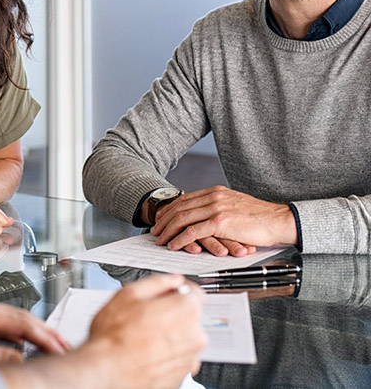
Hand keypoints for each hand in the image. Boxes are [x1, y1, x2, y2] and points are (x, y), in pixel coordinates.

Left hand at [0, 295, 68, 362]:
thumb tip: (18, 357)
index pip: (21, 322)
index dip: (45, 336)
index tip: (61, 347)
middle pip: (19, 318)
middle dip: (43, 332)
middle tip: (63, 347)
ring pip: (8, 320)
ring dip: (29, 334)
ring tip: (47, 347)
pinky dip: (12, 335)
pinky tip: (16, 346)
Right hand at [83, 274, 206, 388]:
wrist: (108, 370)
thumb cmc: (115, 336)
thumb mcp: (129, 294)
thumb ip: (157, 282)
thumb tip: (171, 280)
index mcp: (185, 310)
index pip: (194, 292)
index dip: (178, 289)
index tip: (169, 291)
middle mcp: (194, 335)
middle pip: (189, 316)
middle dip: (172, 313)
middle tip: (147, 314)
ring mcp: (190, 358)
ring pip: (184, 338)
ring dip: (170, 334)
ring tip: (143, 335)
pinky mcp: (182, 375)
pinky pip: (178, 357)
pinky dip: (167, 353)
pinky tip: (147, 350)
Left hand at [151, 185, 296, 254]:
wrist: (280, 220)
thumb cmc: (261, 218)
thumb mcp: (235, 206)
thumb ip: (219, 207)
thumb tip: (205, 216)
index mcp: (216, 191)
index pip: (185, 199)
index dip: (170, 210)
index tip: (162, 219)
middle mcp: (213, 196)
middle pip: (180, 207)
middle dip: (164, 220)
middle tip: (155, 231)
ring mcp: (216, 208)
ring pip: (183, 219)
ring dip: (169, 230)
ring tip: (161, 240)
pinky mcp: (220, 222)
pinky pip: (193, 231)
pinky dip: (180, 239)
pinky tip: (174, 245)